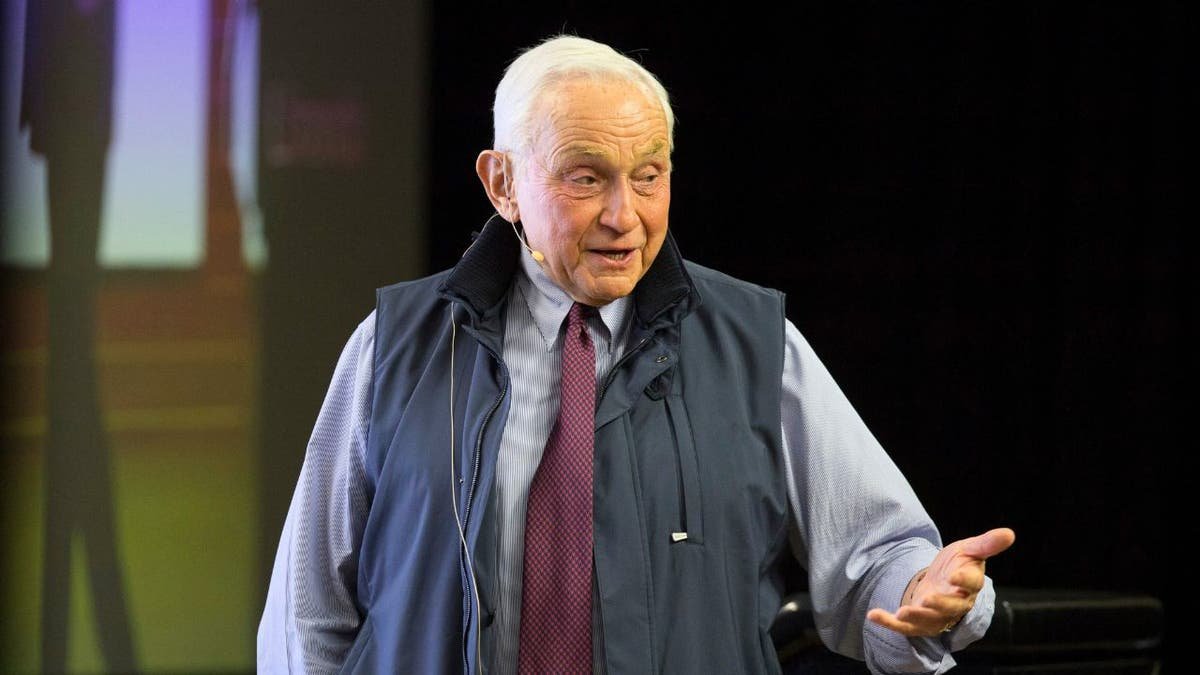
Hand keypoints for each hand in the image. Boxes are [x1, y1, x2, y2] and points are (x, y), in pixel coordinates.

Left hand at [866, 527, 1014, 636]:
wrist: (942, 581)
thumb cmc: (958, 564)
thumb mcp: (969, 549)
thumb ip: (986, 544)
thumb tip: (1009, 533)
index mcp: (969, 585)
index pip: (971, 584)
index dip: (964, 580)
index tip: (956, 574)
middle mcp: (954, 603)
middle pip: (950, 607)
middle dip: (939, 604)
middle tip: (928, 599)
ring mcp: (936, 615)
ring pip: (928, 621)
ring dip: (916, 618)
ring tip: (903, 612)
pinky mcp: (918, 622)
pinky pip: (903, 627)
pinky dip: (889, 622)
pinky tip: (873, 615)